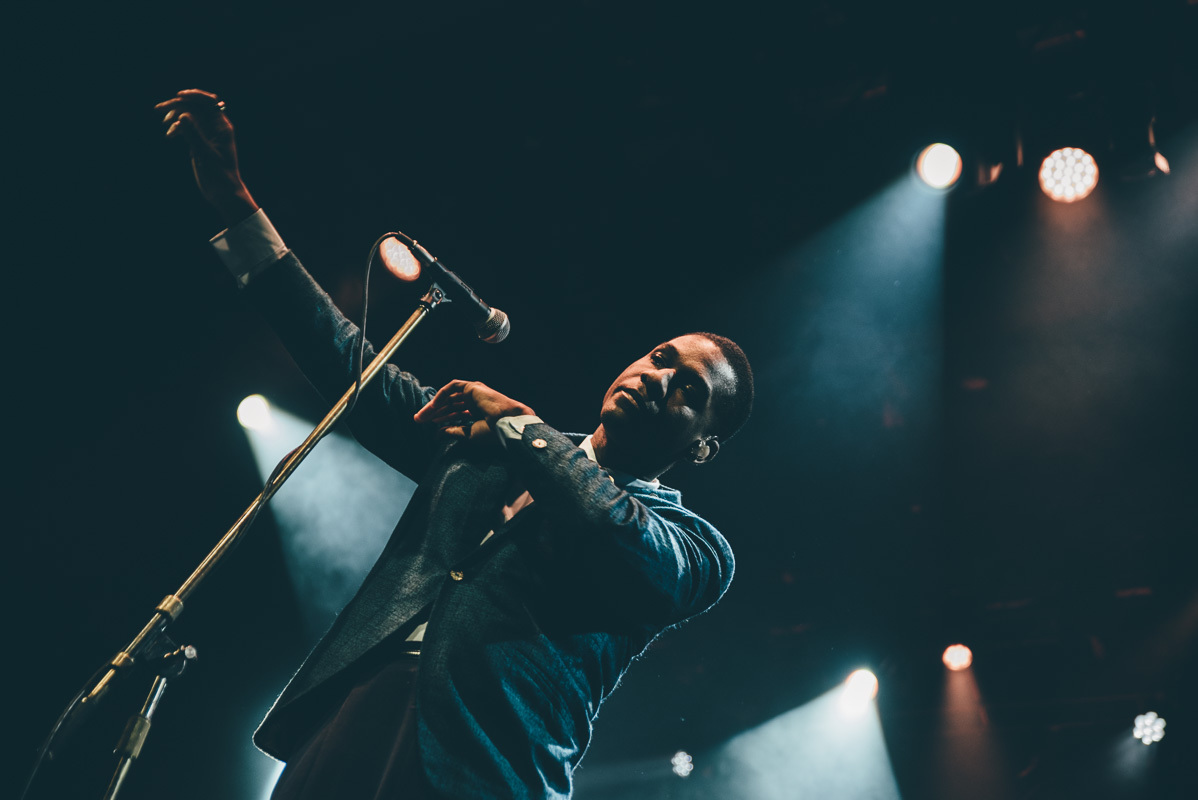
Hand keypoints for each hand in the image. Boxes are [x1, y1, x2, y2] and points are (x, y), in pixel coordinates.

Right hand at [156, 89, 257, 224]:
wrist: (223, 192)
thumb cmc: (220, 174)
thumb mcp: (205, 154)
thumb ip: (194, 134)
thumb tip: (183, 115)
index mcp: (222, 126)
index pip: (209, 102)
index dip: (194, 96)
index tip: (178, 95)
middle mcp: (214, 127)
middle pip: (195, 107)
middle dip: (178, 105)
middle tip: (159, 109)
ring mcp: (205, 133)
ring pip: (188, 117)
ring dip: (174, 117)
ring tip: (165, 124)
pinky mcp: (198, 141)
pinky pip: (185, 128)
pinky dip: (176, 129)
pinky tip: (170, 136)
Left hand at [414, 380, 534, 440]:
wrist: (506, 422)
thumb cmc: (492, 431)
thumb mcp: (468, 433)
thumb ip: (453, 431)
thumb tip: (438, 433)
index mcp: (477, 413)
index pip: (456, 414)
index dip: (442, 419)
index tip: (431, 426)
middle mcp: (475, 402)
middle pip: (449, 405)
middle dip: (434, 413)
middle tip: (419, 420)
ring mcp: (474, 394)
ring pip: (448, 397)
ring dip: (434, 406)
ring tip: (422, 416)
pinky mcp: (472, 387)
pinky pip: (452, 387)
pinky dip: (441, 395)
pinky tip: (433, 406)